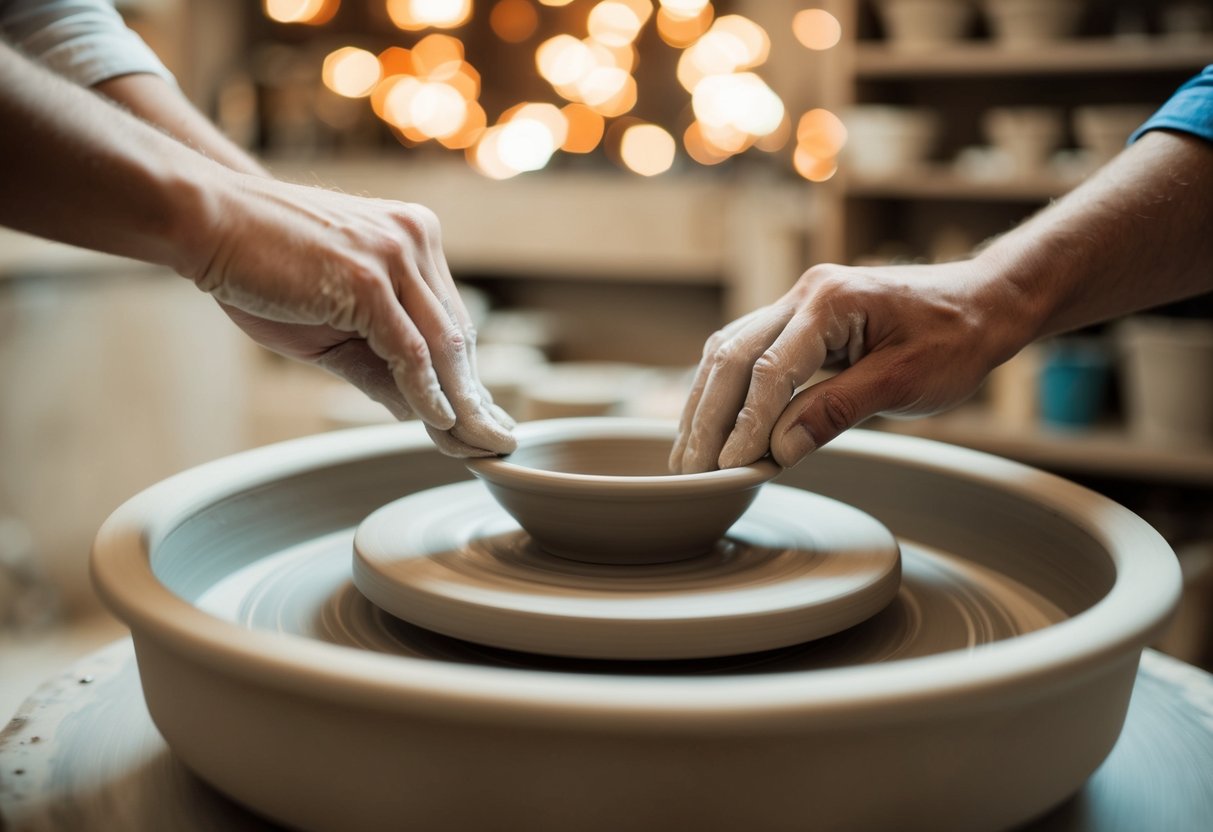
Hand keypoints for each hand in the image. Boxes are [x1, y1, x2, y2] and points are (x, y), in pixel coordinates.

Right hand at [187, 173, 514, 456]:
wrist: (207, 222)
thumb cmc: (261, 269)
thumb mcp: (331, 328)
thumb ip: (379, 366)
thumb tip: (420, 412)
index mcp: (414, 240)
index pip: (450, 321)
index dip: (467, 376)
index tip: (482, 417)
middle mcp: (415, 240)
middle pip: (457, 334)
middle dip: (475, 396)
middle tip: (496, 442)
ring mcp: (394, 255)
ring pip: (442, 344)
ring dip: (462, 403)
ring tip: (477, 444)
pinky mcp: (369, 278)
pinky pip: (410, 349)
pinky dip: (428, 391)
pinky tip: (441, 422)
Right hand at [670, 260, 1026, 471]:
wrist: (982, 303)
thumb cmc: (955, 339)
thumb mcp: (905, 382)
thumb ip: (837, 411)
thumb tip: (778, 450)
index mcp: (832, 301)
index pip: (771, 369)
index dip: (747, 423)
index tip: (731, 467)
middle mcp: (804, 294)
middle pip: (732, 356)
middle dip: (706, 416)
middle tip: (690, 469)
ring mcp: (797, 304)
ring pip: (728, 352)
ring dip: (704, 404)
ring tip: (687, 454)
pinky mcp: (798, 321)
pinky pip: (745, 353)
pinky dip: (723, 391)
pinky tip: (709, 424)